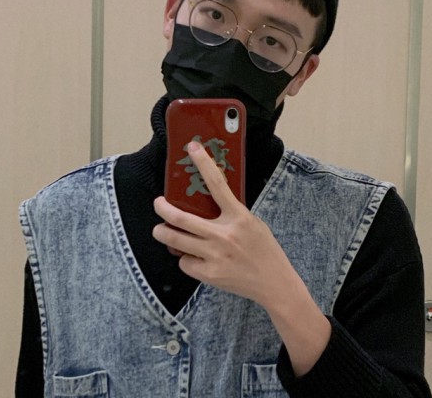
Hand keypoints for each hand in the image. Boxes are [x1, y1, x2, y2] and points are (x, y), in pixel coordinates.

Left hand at [153, 141, 290, 306]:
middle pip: (182, 218)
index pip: (217, 184)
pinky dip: (184, 258)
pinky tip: (191, 257)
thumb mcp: (252, 222)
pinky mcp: (209, 274)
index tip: (192, 148)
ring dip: (162, 232)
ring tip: (160, 229)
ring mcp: (215, 256)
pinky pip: (184, 262)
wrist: (274, 283)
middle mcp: (224, 235)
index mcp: (238, 217)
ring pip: (176, 240)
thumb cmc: (264, 249)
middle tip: (158, 203)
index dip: (204, 163)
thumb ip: (231, 212)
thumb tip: (205, 200)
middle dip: (163, 209)